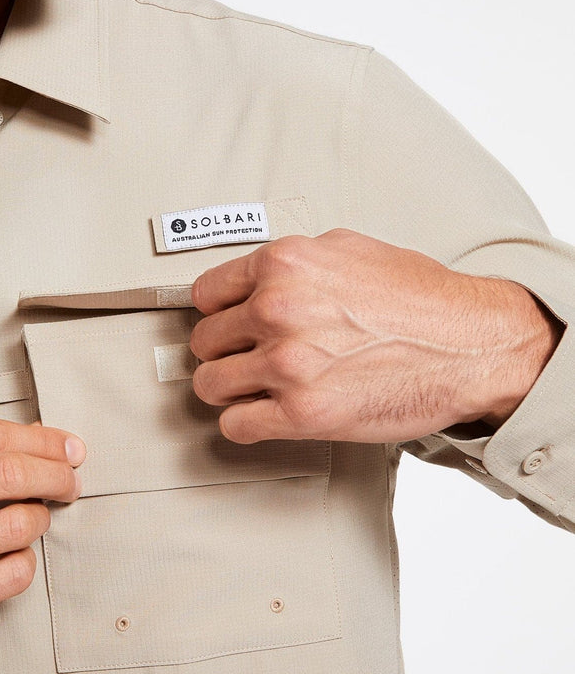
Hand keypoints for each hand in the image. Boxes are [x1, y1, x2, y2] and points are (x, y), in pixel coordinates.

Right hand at [0, 420, 84, 673]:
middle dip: (55, 473)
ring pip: (19, 523)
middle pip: (9, 473)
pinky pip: (12, 573)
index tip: (64, 446)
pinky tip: (13, 556)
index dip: (39, 438)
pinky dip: (25, 561)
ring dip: (40, 519)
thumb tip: (30, 442)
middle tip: (70, 479)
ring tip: (33, 519)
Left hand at [189, 229, 560, 444]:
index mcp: (283, 264)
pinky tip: (263, 415)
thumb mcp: (348, 248)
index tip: (226, 324)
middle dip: (224, 350)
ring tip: (250, 388)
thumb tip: (257, 277)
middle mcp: (277, 309)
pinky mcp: (302, 413)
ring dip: (227, 389)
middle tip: (245, 357)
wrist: (470, 345)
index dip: (217, 311)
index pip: (206, 293)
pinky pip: (235, 425)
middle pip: (204, 340)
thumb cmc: (420, 298)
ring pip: (210, 384)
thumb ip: (293, 262)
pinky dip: (244, 423)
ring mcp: (286, 363)